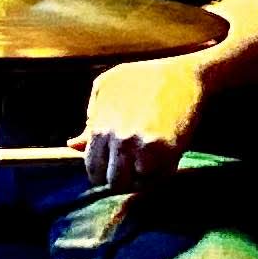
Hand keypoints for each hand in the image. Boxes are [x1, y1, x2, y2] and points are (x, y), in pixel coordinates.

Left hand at [79, 54, 208, 191]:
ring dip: (143, 178)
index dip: (106, 173)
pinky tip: (168, 157)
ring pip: (133, 184)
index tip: (119, 168)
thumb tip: (72, 146)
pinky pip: (156, 176)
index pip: (92, 169)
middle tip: (139, 168)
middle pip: (112, 182)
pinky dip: (162, 172)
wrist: (185, 75)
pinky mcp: (161, 148)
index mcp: (99, 127)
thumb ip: (91, 119)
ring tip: (153, 164)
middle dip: (125, 179)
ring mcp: (137, 144)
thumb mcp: (108, 87)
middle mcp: (115, 139)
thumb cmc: (145, 77)